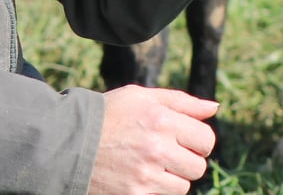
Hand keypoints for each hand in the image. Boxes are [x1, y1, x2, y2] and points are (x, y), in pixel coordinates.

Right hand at [87, 85, 218, 194]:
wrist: (68, 144)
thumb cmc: (108, 116)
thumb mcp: (140, 97)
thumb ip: (180, 101)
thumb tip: (214, 107)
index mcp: (161, 119)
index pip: (206, 139)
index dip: (196, 139)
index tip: (182, 139)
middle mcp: (157, 148)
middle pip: (198, 166)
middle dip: (184, 160)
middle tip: (163, 153)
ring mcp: (146, 176)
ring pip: (183, 186)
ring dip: (170, 178)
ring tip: (147, 164)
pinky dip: (155, 190)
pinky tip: (137, 176)